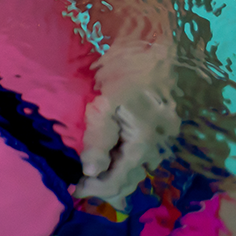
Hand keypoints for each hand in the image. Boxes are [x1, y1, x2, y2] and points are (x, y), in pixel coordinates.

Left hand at [76, 46, 179, 207]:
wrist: (149, 45)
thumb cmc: (125, 69)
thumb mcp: (105, 102)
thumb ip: (99, 137)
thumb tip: (91, 170)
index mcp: (143, 143)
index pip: (118, 180)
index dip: (95, 188)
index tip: (74, 190)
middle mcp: (158, 147)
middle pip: (129, 180)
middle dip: (105, 187)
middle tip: (79, 186)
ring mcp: (162, 139)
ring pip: (136, 170)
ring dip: (115, 176)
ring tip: (91, 178)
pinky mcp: (160, 129)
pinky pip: (140, 156)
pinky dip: (124, 163)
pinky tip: (110, 162)